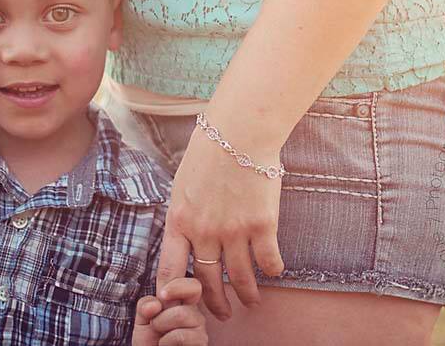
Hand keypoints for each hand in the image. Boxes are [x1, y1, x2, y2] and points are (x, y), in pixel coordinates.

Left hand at [132, 278, 206, 345]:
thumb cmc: (149, 341)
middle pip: (193, 288)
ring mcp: (200, 327)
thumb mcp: (142, 319)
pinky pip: (181, 335)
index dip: (177, 283)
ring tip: (159, 336)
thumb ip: (146, 305)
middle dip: (166, 305)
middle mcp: (195, 310)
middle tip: (156, 322)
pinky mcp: (200, 342)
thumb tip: (155, 304)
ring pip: (182, 313)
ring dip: (161, 325)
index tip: (161, 295)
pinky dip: (165, 342)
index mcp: (183, 300)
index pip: (191, 280)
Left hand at [156, 129, 284, 320]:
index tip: (177, 304)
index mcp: (180, 220)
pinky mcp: (262, 225)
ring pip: (240, 277)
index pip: (170, 269)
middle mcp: (204, 231)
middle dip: (216, 303)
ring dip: (247, 294)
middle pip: (207, 280)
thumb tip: (186, 234)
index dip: (171, 293)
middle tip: (223, 313)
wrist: (240, 131)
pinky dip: (272, 270)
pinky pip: (268, 260)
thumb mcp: (184, 184)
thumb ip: (185, 213)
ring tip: (252, 302)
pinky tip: (275, 271)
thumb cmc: (210, 150)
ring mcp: (234, 230)